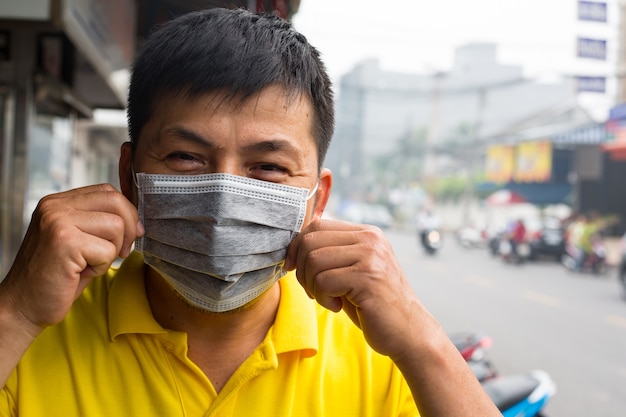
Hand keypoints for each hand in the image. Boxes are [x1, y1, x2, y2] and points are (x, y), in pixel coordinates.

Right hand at [1, 184, 142, 333]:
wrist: (23, 306)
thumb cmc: (55, 276)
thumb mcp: (78, 240)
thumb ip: (99, 222)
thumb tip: (137, 221)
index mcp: (58, 202)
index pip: (108, 191)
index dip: (127, 213)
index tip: (130, 235)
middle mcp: (55, 207)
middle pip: (116, 201)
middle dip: (129, 229)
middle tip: (122, 252)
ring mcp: (58, 222)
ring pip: (116, 225)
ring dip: (112, 251)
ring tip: (90, 264)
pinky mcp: (65, 243)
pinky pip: (108, 250)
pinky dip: (102, 267)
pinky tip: (82, 272)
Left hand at [285, 219, 429, 358]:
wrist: (408, 332)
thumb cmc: (373, 305)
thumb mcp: (351, 271)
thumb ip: (331, 253)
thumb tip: (293, 246)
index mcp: (366, 233)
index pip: (316, 226)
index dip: (297, 248)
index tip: (295, 269)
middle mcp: (370, 239)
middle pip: (310, 241)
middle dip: (302, 270)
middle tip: (315, 291)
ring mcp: (371, 256)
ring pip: (314, 261)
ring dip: (312, 286)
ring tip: (329, 299)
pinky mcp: (368, 278)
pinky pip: (324, 281)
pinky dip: (323, 299)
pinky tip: (338, 306)